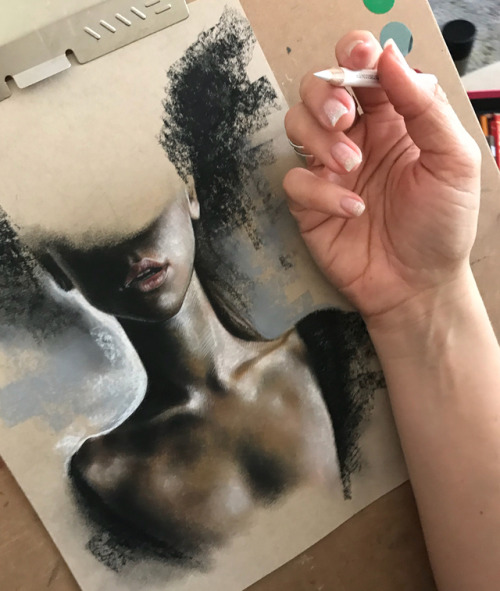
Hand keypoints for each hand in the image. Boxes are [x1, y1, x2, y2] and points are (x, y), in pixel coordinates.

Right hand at [283, 31, 480, 321]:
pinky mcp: (310, 202)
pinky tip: (353, 209)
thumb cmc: (441, 225)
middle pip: (318, 89)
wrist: (418, 284)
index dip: (353, 53)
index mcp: (392, 119)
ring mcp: (330, 169)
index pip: (363, 69)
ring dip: (319, 138)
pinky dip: (320, 191)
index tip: (358, 56)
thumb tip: (391, 57)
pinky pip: (295, 180)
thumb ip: (425, 108)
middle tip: (345, 118)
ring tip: (351, 165)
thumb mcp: (452, 161)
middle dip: (325, 95)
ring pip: (296, 125)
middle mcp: (356, 138)